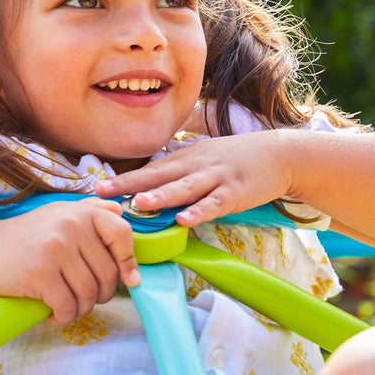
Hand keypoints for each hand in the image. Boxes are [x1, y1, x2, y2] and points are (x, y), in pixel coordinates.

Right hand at [0, 197, 138, 325]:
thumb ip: (91, 210)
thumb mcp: (59, 214)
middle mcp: (71, 225)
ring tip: (67, 306)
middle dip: (100, 294)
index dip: (128, 261)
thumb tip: (121, 212)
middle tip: (83, 298)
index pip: (121, 234)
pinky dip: (63, 317)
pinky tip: (53, 314)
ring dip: (80, 309)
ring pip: (88, 293)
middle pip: (107, 273)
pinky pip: (67, 306)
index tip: (129, 280)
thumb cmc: (27, 237)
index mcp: (80, 212)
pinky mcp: (40, 273)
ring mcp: (56, 248)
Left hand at [95, 131, 292, 226]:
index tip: (97, 188)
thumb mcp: (200, 160)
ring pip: (184, 188)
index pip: (148, 170)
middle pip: (158, 176)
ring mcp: (215, 178)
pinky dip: (200, 211)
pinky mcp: (236, 192)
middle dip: (129, 184)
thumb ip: (175, 173)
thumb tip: (146, 187)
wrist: (277, 154)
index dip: (123, 179)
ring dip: (161, 196)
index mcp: (183, 160)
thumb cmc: (233, 160)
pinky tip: (185, 221)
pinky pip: (215, 203)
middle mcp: (194, 166)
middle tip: (104, 193)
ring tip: (139, 203)